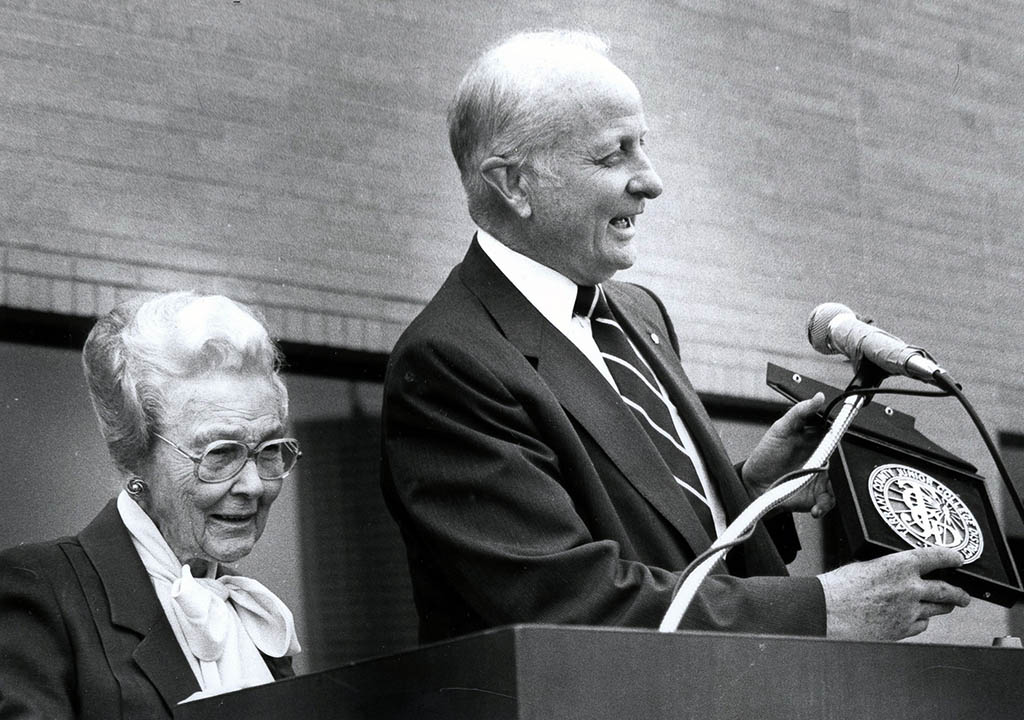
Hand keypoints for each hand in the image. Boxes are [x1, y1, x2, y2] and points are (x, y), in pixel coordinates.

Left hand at [742, 392, 832, 515]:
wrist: (753, 485)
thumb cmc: (766, 456)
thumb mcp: (780, 429)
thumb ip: (799, 411)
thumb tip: (818, 397)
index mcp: (816, 439)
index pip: (836, 433)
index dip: (842, 433)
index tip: (841, 434)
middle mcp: (821, 458)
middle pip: (843, 458)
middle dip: (844, 462)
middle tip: (828, 463)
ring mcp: (820, 477)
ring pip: (840, 482)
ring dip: (834, 486)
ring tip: (818, 485)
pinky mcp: (817, 496)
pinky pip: (829, 501)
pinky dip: (824, 505)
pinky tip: (816, 506)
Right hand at [818, 547, 970, 639]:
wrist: (827, 612)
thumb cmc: (839, 588)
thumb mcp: (865, 566)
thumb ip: (888, 569)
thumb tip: (899, 573)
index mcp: (899, 565)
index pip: (936, 557)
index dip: (951, 557)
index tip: (958, 558)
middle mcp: (909, 588)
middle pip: (946, 590)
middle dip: (960, 593)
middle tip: (964, 595)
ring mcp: (908, 611)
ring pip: (937, 610)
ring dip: (944, 607)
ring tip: (946, 606)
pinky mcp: (902, 629)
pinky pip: (921, 625)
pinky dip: (921, 621)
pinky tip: (915, 618)